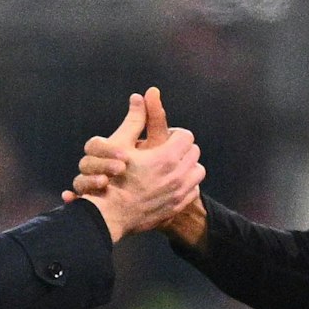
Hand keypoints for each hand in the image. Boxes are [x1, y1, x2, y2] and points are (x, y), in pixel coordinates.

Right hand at [67, 87, 207, 246]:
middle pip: (194, 152)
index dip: (175, 134)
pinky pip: (194, 190)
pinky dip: (186, 184)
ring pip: (198, 171)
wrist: (110, 214)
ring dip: (187, 167)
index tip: (163, 139)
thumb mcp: (120, 144)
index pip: (186, 136)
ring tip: (170, 168)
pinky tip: (170, 184)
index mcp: (167, 156)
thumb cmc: (111, 177)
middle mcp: (178, 175)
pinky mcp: (178, 207)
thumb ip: (136, 118)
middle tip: (165, 152)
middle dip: (182, 149)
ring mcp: (180, 193)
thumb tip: (145, 93)